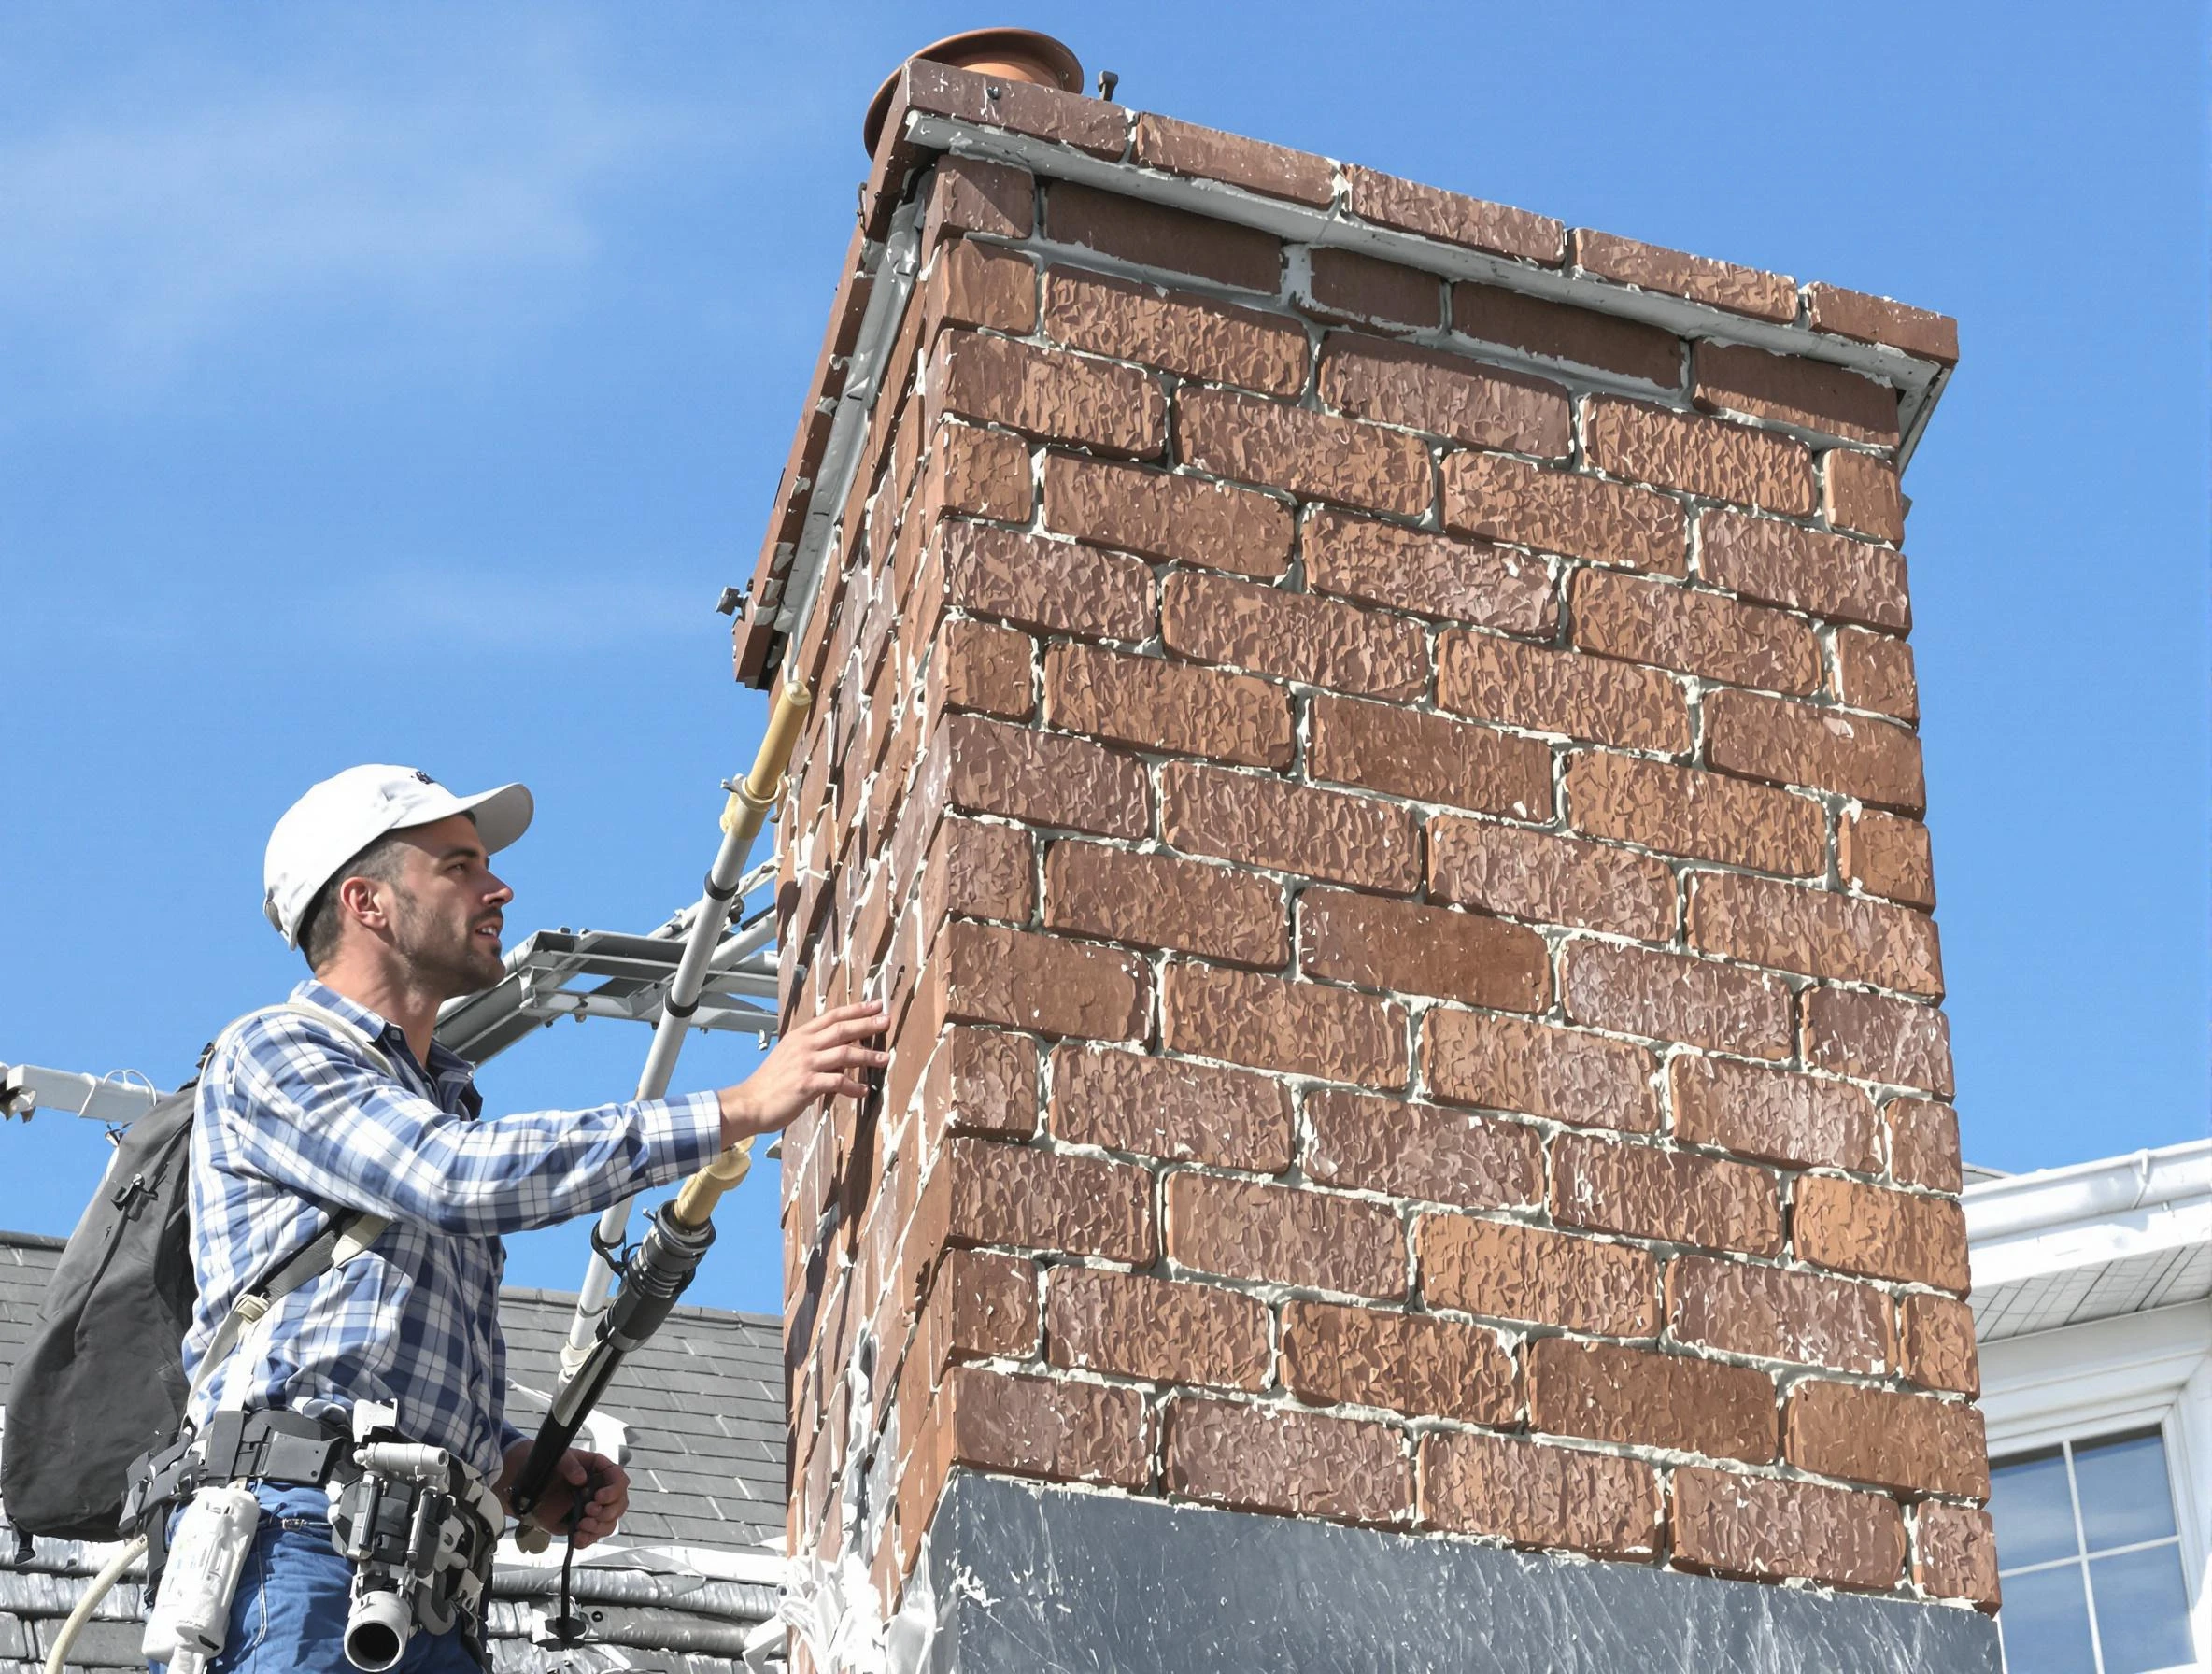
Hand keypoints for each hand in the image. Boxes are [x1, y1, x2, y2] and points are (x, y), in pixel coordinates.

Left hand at [504, 1444, 627, 1548]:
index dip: (614, 1490)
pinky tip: (577, 1538)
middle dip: (606, 1512)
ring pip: (609, 1523)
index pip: (619, 1480)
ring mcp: (594, 1510)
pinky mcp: (583, 1524)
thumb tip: (581, 1478)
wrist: (532, 1483)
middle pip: (619, 1505)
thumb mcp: (560, 1458)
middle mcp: (603, 1491)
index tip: (598, 1497)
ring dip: (598, 1527)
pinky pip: (593, 1536)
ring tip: (582, 1526)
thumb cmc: (550, 1465)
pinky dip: (588, 1539)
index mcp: (602, 1471)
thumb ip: (570, 1464)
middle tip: (588, 1511)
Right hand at [717, 999, 887, 1145]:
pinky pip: (837, 1082)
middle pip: (842, 1029)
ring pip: (844, 1054)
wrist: (750, 1103)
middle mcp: (804, 1046)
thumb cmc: (771, 1083)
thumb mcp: (789, 1056)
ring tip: (884, 1058)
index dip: (856, 1010)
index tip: (875, 1005)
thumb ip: (812, 1051)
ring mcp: (805, 1064)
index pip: (832, 1016)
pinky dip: (853, 1087)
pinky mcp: (806, 1084)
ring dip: (867, 1056)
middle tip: (886, 1020)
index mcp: (800, 1036)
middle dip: (867, 1024)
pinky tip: (863, 1091)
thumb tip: (840, 1051)